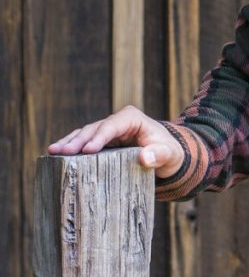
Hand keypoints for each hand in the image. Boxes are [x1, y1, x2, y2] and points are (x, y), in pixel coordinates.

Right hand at [48, 105, 184, 179]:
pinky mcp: (102, 142)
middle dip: (77, 140)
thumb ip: (158, 155)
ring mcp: (107, 131)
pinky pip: (84, 143)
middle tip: (61, 152)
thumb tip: (145, 158)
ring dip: (69, 143)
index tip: (87, 151)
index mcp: (131, 118)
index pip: (112, 126)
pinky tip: (56, 155)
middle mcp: (116, 121)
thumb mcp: (168, 155)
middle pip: (94, 129)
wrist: (167, 157)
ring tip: (52, 152)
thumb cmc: (169, 153)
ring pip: (84, 134)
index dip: (99, 137)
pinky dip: (71, 148)